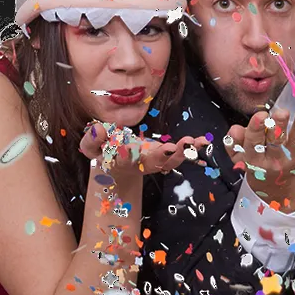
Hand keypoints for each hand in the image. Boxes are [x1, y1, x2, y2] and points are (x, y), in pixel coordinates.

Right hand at [79, 121, 202, 183]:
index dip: (128, 155)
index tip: (130, 149)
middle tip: (171, 148)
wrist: (119, 164)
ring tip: (193, 142)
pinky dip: (193, 148)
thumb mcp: (92, 147)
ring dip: (183, 153)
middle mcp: (142, 164)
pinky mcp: (168, 156)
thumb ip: (92, 140)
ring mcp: (158, 161)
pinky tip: (203, 141)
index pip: (124, 159)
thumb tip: (98, 129)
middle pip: (154, 163)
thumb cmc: (104, 152)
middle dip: (163, 156)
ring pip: (172, 161)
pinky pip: (182, 153)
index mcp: (122, 162)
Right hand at [228, 107, 294, 210]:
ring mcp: (293, 160)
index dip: (256, 129)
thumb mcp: (240, 159)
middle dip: (279, 127)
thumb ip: (234, 143)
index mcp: (256, 162)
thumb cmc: (258, 167)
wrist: (279, 190)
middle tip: (282, 113)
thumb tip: (236, 129)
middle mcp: (275, 161)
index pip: (254, 144)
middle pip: (277, 143)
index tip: (261, 115)